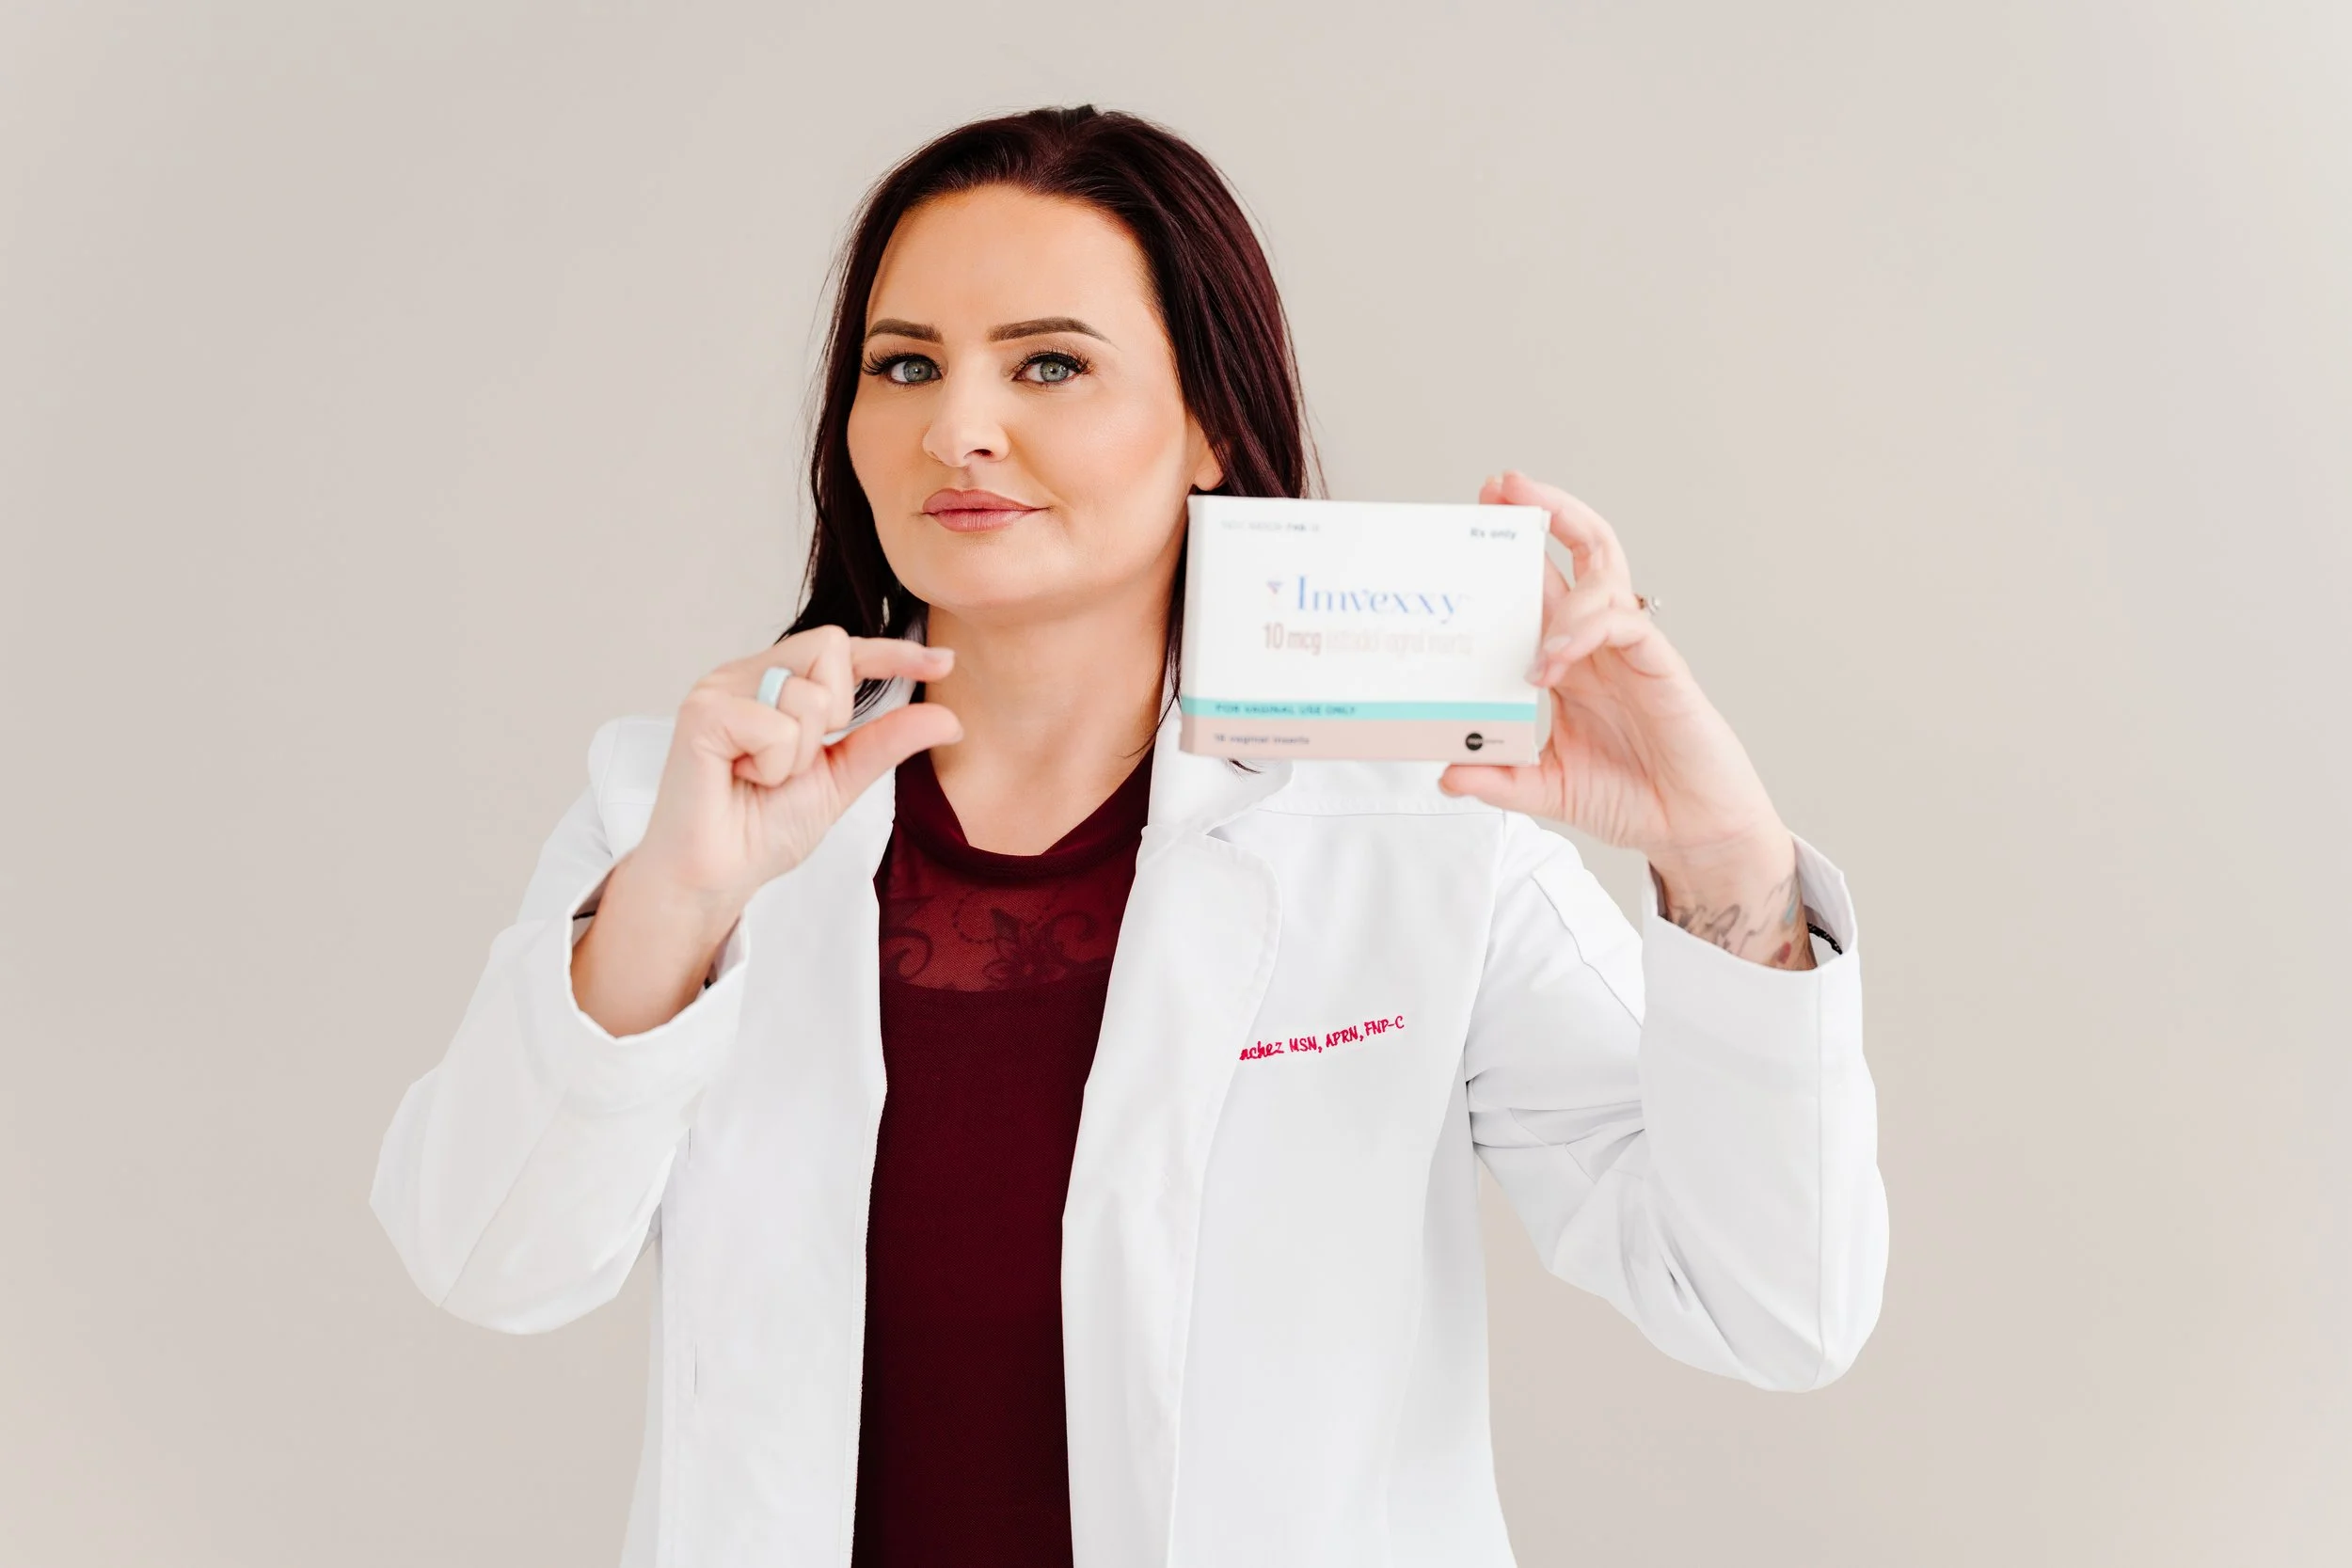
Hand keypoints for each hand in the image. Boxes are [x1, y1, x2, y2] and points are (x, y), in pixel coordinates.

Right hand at [631, 626, 959, 923]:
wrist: (718, 876)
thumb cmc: (762, 828)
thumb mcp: (841, 780)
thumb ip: (887, 742)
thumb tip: (950, 719)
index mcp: (778, 684)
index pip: (843, 650)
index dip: (894, 652)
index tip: (943, 663)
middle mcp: (748, 674)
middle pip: (830, 646)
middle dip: (834, 713)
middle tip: (797, 760)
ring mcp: (720, 688)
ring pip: (807, 693)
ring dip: (800, 754)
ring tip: (763, 776)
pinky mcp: (701, 712)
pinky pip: (774, 724)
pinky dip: (772, 765)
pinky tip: (741, 778)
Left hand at [1437, 472, 1811, 966]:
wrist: (1692, 830)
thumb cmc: (1631, 797)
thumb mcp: (1545, 788)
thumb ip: (1497, 778)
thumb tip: (1444, 772)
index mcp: (1570, 664)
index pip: (1539, 591)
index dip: (1511, 556)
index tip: (1469, 526)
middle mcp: (1600, 646)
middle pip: (1578, 555)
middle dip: (1543, 512)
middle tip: (1500, 487)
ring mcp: (1631, 652)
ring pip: (1605, 572)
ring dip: (1561, 551)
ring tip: (1519, 554)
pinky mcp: (1662, 667)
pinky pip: (1625, 623)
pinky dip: (1584, 628)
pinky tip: (1552, 655)